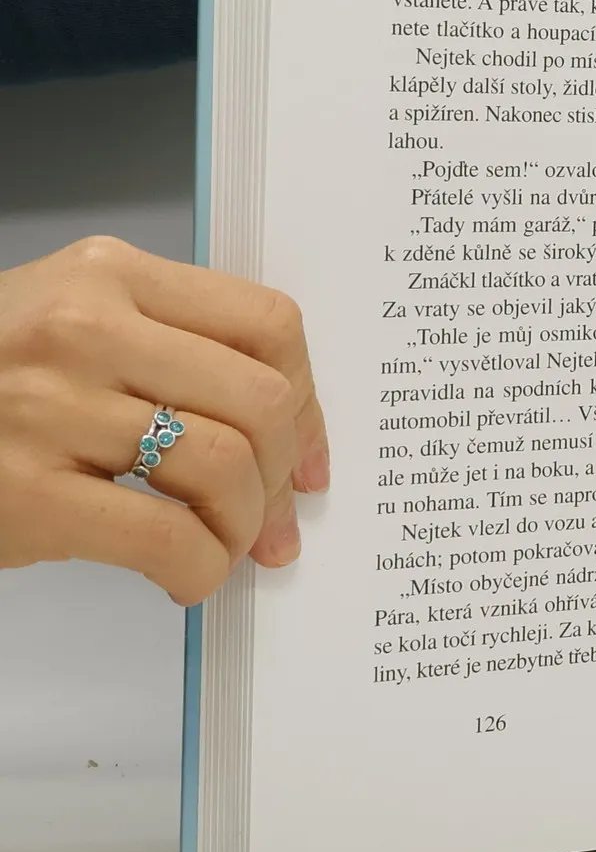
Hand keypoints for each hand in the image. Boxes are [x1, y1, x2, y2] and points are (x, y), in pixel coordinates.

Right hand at [0, 237, 328, 605]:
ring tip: (221, 546)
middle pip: (261, 400)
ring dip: (242, 526)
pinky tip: (184, 576)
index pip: (268, 323)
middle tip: (269, 519)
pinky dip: (199, 569)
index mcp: (109, 275)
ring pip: (224, 465)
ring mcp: (49, 408)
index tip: (308, 454)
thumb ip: (170, 351)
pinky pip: (167, 537)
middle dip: (283, 474)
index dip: (311, 401)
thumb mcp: (72, 327)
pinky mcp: (25, 491)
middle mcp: (83, 328)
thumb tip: (290, 438)